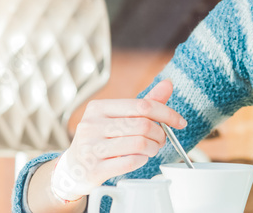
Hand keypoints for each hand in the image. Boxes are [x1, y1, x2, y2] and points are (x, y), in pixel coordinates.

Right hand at [49, 79, 186, 202]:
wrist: (73, 168)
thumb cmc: (101, 138)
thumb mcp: (118, 117)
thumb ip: (144, 103)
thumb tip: (168, 84)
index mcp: (98, 108)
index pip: (142, 105)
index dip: (167, 113)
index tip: (179, 122)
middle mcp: (91, 125)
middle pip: (143, 125)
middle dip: (160, 134)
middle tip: (161, 139)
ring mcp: (91, 148)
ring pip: (139, 143)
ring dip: (153, 148)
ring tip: (151, 149)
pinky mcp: (94, 169)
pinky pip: (131, 161)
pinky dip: (143, 159)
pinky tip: (140, 158)